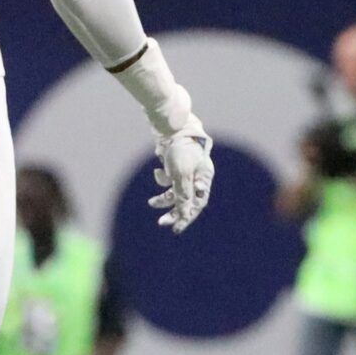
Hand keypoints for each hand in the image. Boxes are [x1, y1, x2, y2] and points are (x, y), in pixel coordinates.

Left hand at [149, 118, 213, 233]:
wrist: (171, 126)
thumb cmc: (181, 149)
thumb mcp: (181, 175)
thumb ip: (183, 195)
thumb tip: (184, 215)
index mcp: (204, 179)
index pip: (197, 204)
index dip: (187, 217)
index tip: (176, 228)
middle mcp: (197, 177)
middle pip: (186, 200)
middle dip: (173, 211)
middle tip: (161, 222)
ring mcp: (186, 171)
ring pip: (175, 191)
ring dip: (163, 198)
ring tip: (151, 203)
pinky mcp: (175, 166)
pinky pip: (169, 180)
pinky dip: (162, 178)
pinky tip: (158, 171)